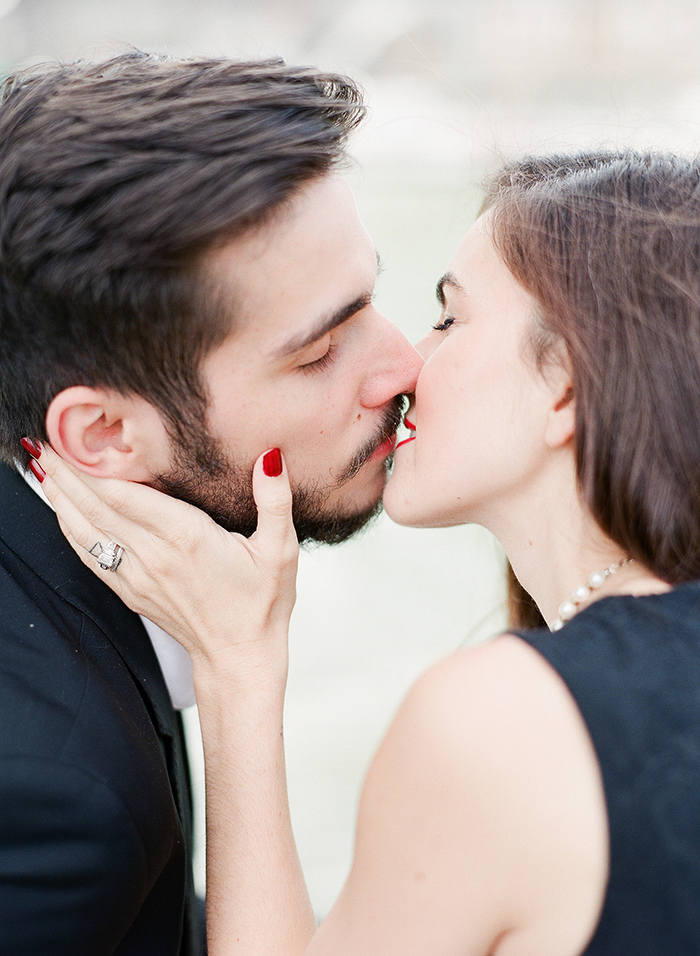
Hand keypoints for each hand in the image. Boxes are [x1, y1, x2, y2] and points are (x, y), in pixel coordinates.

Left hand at [36, 445, 298, 677]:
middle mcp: (154, 555)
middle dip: (68, 472)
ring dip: (60, 497)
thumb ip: (274, 501)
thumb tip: (270, 457)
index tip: (74, 436)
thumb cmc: (262, 602)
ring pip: (86, 529)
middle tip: (43, 441)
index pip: (127, 494)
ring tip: (41, 466)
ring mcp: (138, 575)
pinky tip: (60, 510)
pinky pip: (90, 555)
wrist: (239, 657)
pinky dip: (69, 529)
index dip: (94, 465)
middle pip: (98, 506)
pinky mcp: (130, 591)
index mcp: (187, 537)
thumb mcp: (281, 549)